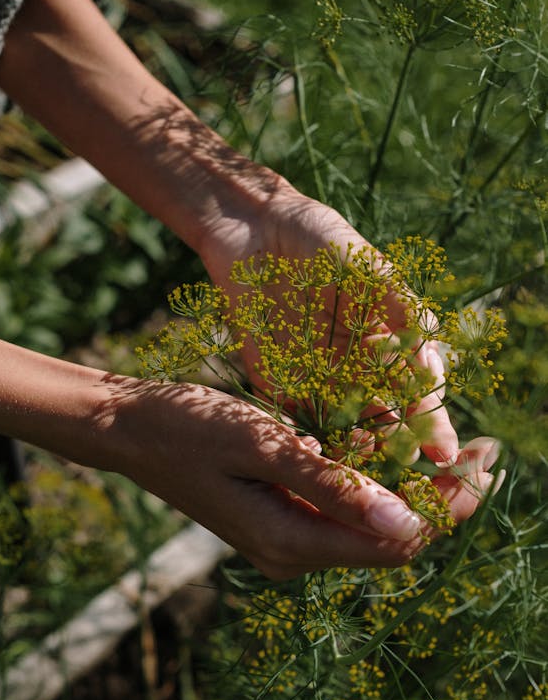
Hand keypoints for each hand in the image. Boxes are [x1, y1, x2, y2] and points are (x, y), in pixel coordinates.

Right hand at [106, 377, 496, 579]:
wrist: (130, 430)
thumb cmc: (188, 428)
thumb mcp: (263, 447)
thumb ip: (334, 486)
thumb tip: (409, 522)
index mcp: (292, 542)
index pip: (398, 539)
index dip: (451, 505)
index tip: (491, 462)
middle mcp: (294, 555)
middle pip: (393, 539)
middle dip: (444, 499)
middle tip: (489, 452)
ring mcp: (287, 542)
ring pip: (373, 527)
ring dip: (415, 492)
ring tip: (456, 450)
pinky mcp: (281, 522)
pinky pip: (345, 513)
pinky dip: (378, 486)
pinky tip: (396, 452)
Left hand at [198, 187, 458, 466]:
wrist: (255, 232)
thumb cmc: (321, 240)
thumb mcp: (368, 266)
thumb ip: (400, 306)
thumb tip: (429, 353)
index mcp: (389, 345)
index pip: (418, 393)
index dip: (432, 423)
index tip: (443, 451)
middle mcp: (357, 370)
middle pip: (385, 421)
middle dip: (397, 448)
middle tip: (406, 466)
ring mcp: (318, 381)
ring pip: (343, 430)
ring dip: (355, 452)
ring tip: (365, 467)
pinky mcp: (277, 384)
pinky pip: (294, 422)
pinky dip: (307, 444)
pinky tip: (318, 459)